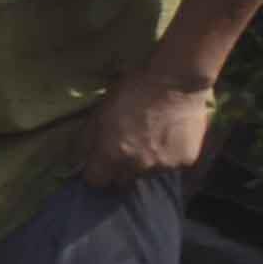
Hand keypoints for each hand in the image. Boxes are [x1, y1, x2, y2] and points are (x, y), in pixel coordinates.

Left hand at [83, 71, 213, 190]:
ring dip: (145, 162)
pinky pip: (171, 165)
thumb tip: (76, 159)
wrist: (175, 82)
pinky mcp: (185, 161)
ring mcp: (163, 166)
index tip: (99, 162)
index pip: (96, 181)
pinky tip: (169, 137)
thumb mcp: (99, 112)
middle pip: (122, 180)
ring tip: (150, 140)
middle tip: (126, 148)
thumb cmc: (132, 92)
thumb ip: (86, 140)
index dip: (96, 172)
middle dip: (120, 168)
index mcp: (111, 155)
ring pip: (148, 173)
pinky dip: (168, 156)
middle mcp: (136, 166)